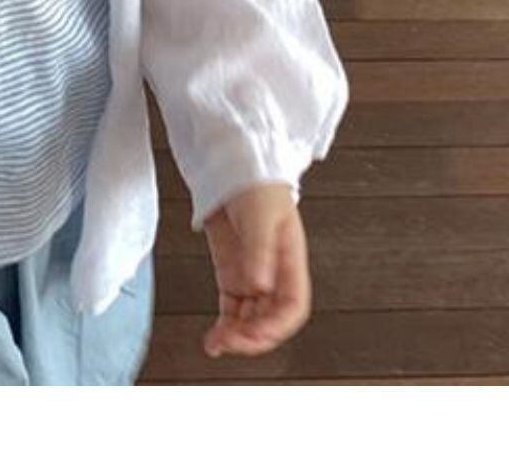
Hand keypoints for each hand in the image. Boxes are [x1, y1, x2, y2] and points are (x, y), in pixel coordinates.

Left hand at [200, 180, 310, 358]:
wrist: (231, 164)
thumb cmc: (256, 182)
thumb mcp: (259, 216)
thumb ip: (258, 251)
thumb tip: (258, 285)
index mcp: (290, 259)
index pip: (293, 306)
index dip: (277, 326)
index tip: (254, 334)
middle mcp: (274, 271)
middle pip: (271, 319)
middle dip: (253, 336)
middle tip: (231, 342)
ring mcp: (252, 273)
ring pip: (251, 319)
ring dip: (237, 336)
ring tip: (218, 343)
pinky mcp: (232, 272)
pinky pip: (233, 309)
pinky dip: (225, 326)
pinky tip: (215, 336)